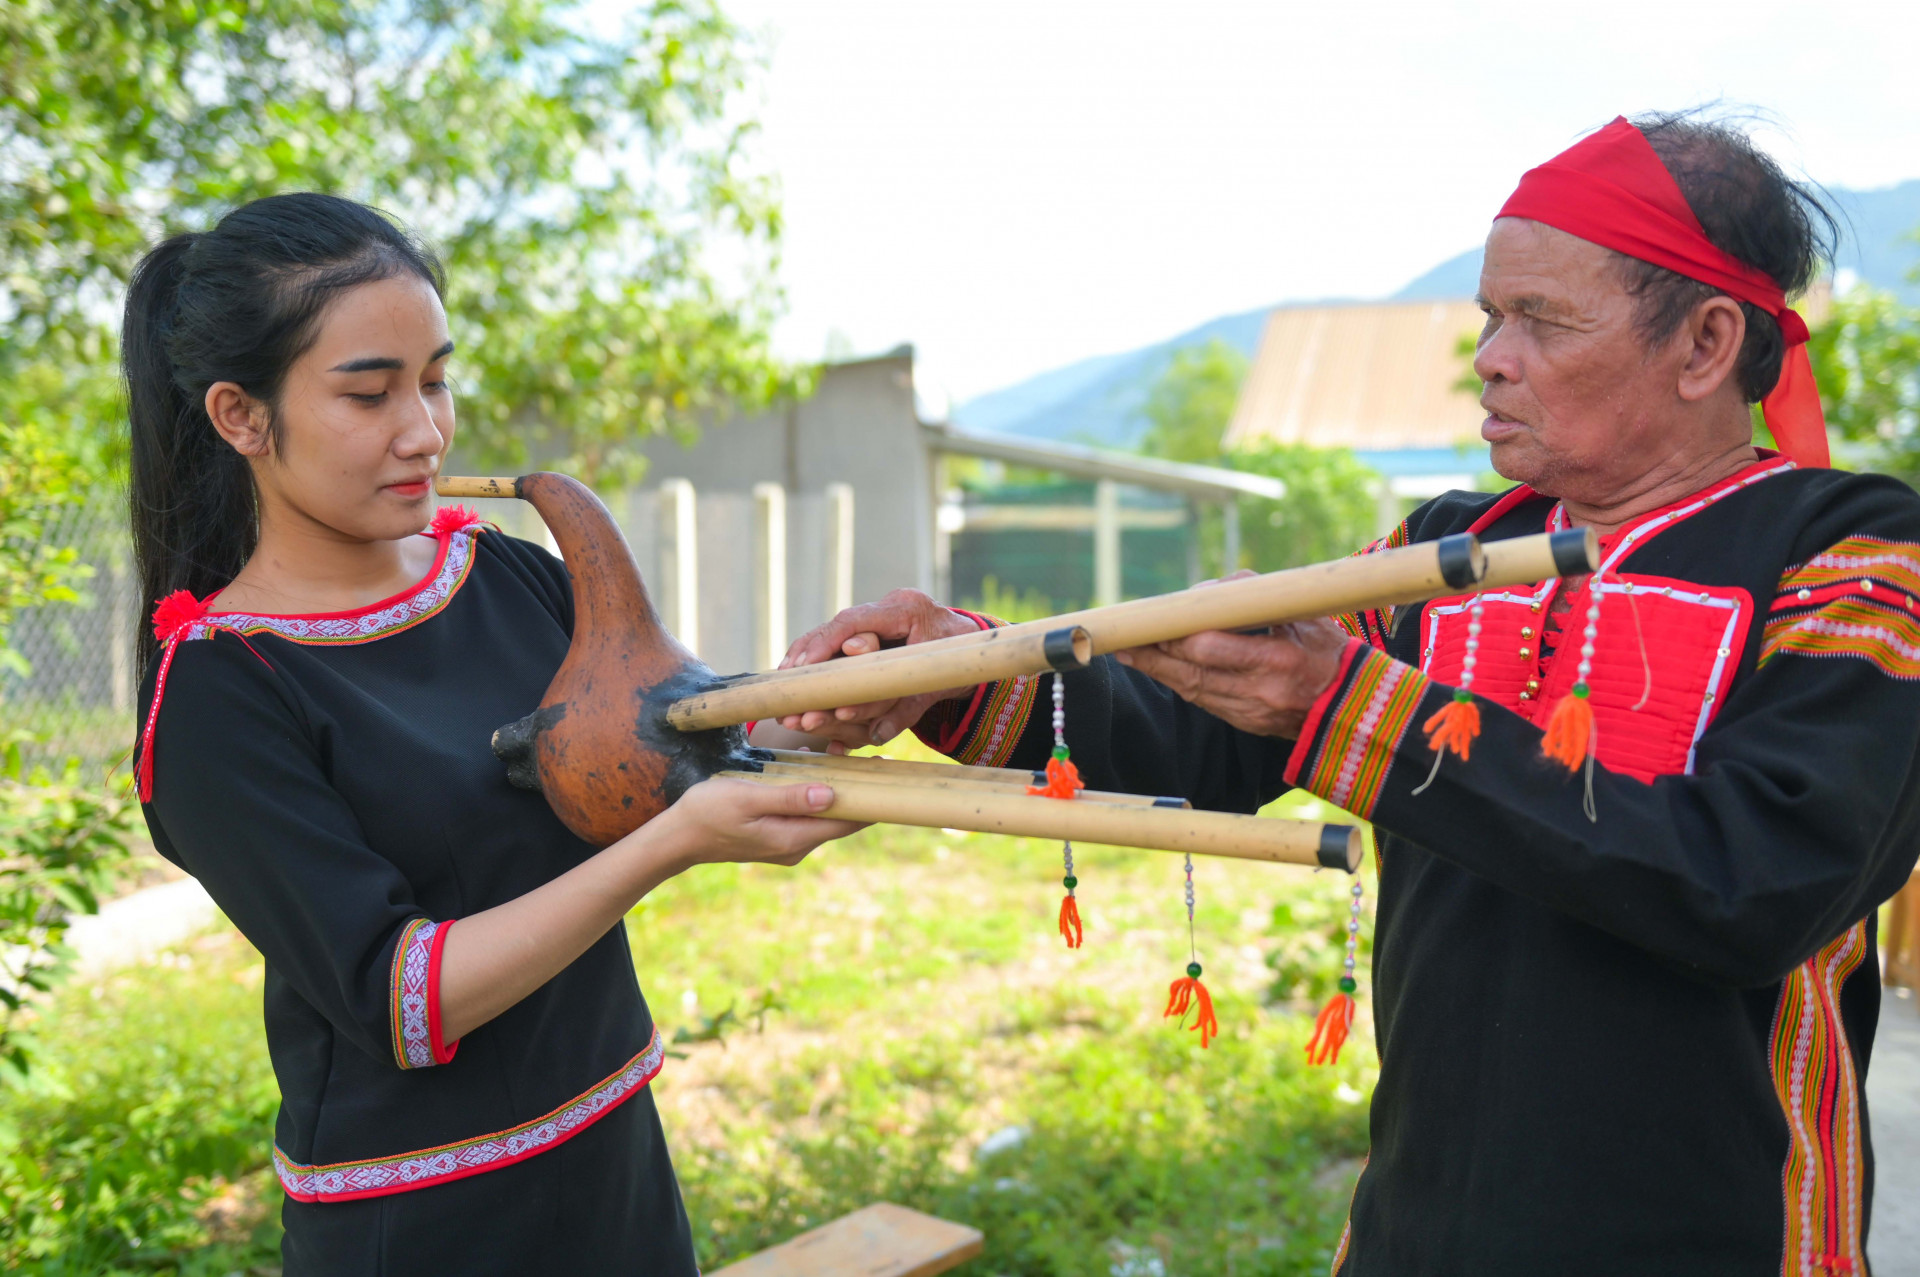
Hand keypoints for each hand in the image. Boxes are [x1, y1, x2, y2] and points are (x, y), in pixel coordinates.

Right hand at [652, 777, 866, 868]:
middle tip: (870, 758)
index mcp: (793, 838)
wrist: (677, 837)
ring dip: (834, 789)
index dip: (872, 799)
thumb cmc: (707, 812)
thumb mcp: (747, 797)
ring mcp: (787, 844)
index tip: (888, 773)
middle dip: (856, 790)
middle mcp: (796, 847)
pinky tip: (811, 768)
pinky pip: (807, 815)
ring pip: (824, 815)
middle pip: (841, 819)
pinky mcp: (778, 837)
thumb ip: (789, 797)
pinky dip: (814, 794)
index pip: (848, 822)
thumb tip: (831, 795)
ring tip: (844, 757)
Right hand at [773, 588, 982, 746]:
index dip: (825, 644)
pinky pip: (841, 634)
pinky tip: (798, 666)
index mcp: (909, 609)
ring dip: (809, 651)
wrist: (972, 650)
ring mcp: (883, 611)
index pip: (856, 621)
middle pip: (840, 623)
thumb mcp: (935, 688)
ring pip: (836, 627)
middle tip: (787, 676)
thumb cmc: (956, 668)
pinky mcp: (876, 623)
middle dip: (810, 651)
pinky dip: (820, 651)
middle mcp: (892, 604)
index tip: (804, 666)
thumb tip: (875, 736)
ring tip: (785, 674)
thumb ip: (906, 710)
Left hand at [1114, 617, 1346, 738]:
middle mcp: (1258, 692)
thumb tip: (1203, 592)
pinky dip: (1178, 682)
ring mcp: (1249, 712)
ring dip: (1156, 670)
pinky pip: (1203, 701)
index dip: (1175, 637)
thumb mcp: (1304, 614)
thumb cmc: (1330, 651)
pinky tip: (1158, 668)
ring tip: (1127, 653)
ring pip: (1190, 690)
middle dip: (1154, 654)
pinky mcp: (1245, 723)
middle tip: (1124, 638)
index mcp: (1276, 660)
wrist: (1355, 707)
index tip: (1152, 622)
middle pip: (1190, 672)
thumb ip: (1254, 595)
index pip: (1209, 649)